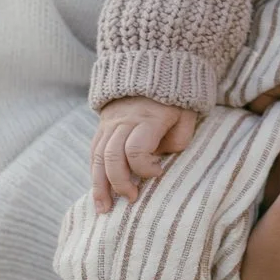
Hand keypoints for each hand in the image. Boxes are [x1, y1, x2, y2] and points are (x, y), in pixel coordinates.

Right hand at [90, 97, 199, 211]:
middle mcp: (124, 121)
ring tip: (104, 209)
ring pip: (97, 157)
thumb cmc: (175, 101)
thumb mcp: (186, 116)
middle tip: (131, 199)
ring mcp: (109, 123)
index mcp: (148, 118)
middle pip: (111, 156)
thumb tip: (160, 163)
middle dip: (119, 183)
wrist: (152, 70)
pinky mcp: (102, 127)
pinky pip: (93, 152)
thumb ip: (178, 140)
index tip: (159, 173)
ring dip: (99, 186)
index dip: (145, 168)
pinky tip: (99, 192)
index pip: (136, 149)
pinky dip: (95, 174)